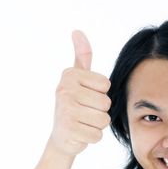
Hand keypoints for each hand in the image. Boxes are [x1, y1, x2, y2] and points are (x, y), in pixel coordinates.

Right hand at [49, 30, 111, 155]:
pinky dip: (92, 137)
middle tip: (85, 113)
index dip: (101, 95)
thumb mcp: (78, 79)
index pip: (106, 85)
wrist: (61, 137)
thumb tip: (77, 31)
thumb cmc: (74, 105)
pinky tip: (80, 134)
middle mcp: (64, 90)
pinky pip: (98, 135)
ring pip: (104, 119)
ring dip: (97, 125)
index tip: (86, 97)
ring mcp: (65, 110)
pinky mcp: (68, 130)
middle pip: (106, 103)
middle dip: (100, 112)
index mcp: (70, 75)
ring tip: (83, 123)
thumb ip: (82, 56)